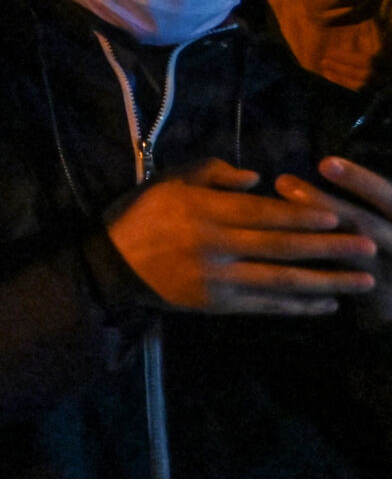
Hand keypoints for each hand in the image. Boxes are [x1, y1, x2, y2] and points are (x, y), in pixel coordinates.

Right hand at [106, 158, 375, 314]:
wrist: (113, 264)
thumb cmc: (144, 214)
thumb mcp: (171, 181)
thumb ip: (213, 173)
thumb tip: (259, 179)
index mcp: (204, 211)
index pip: (261, 213)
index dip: (301, 215)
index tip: (337, 216)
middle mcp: (215, 246)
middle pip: (281, 247)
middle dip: (329, 247)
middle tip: (368, 246)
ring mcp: (218, 279)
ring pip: (281, 280)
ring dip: (327, 281)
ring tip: (362, 280)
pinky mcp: (217, 304)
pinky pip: (266, 305)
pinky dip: (299, 306)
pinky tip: (327, 304)